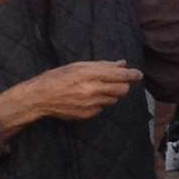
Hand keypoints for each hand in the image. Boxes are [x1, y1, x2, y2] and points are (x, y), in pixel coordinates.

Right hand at [0, 60, 144, 137]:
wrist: (40, 98)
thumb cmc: (57, 77)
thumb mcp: (78, 66)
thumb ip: (102, 65)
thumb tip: (122, 64)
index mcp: (90, 74)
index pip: (120, 75)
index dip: (132, 75)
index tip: (138, 74)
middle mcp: (92, 90)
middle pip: (122, 89)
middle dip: (122, 85)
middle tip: (115, 82)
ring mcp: (91, 104)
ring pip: (113, 99)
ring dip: (110, 94)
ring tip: (95, 89)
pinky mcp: (88, 114)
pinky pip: (102, 108)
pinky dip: (99, 103)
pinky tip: (86, 98)